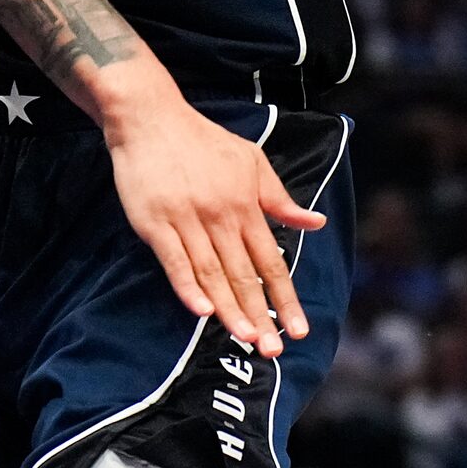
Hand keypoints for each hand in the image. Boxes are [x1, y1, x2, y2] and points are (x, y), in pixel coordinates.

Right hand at [105, 89, 325, 357]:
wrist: (150, 117)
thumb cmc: (202, 140)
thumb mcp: (250, 160)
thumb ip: (279, 198)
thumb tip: (316, 223)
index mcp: (245, 203)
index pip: (271, 260)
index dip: (284, 298)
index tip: (298, 330)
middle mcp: (219, 215)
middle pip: (243, 274)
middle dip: (260, 315)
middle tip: (272, 350)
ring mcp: (185, 219)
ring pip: (211, 273)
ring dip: (229, 309)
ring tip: (245, 339)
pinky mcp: (154, 222)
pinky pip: (174, 261)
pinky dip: (187, 287)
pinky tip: (201, 311)